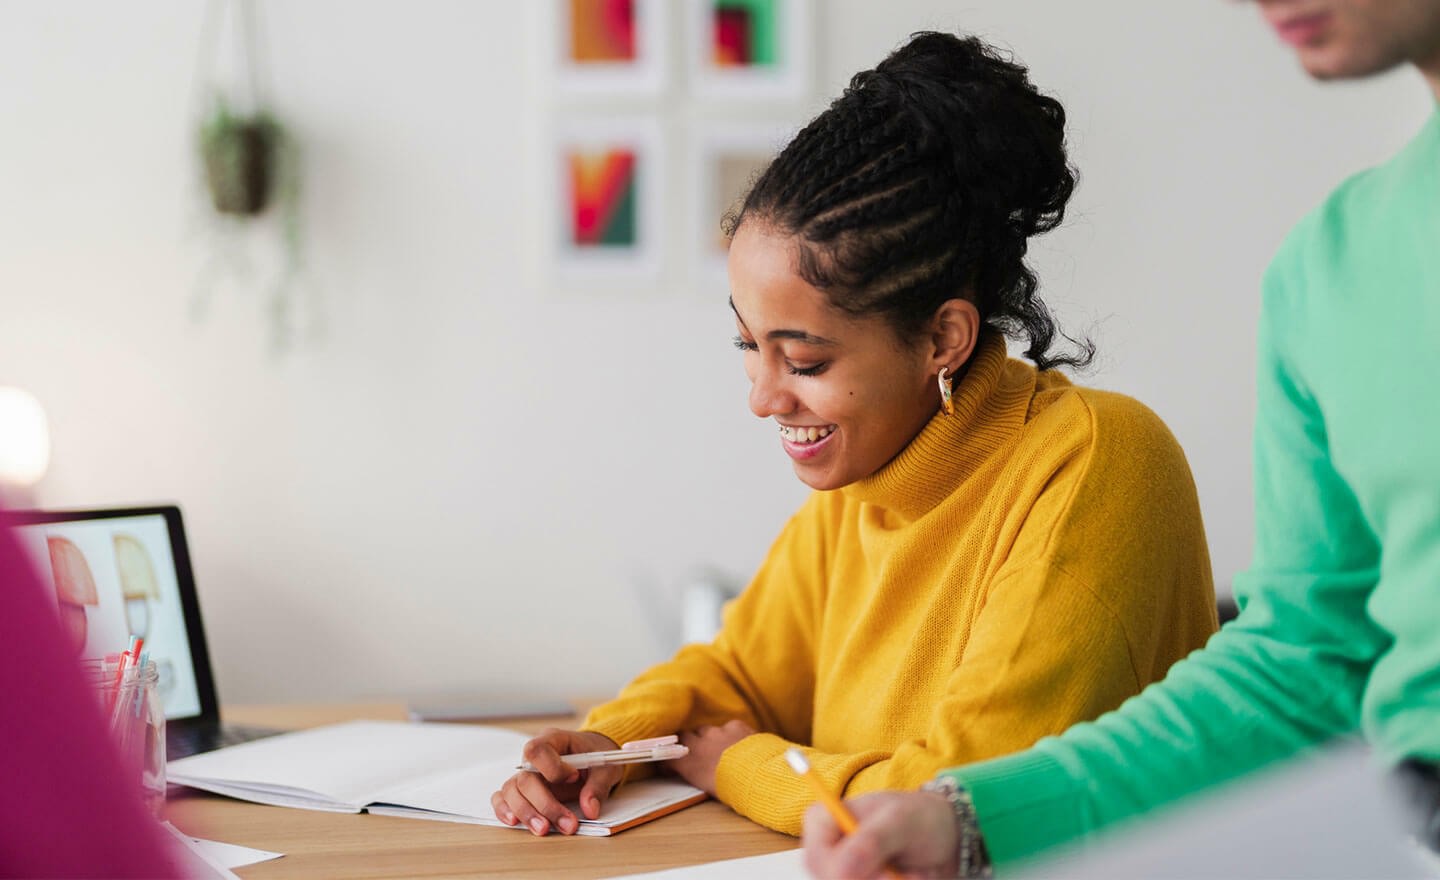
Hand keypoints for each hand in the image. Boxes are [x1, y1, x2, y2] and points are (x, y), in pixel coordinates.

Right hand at [490, 728, 619, 835]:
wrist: (593, 758)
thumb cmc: (595, 756)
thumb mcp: (605, 767)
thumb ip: (598, 786)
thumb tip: (590, 809)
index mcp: (553, 740)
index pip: (538, 750)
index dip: (552, 767)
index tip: (575, 777)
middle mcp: (533, 758)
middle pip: (525, 778)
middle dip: (545, 804)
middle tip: (568, 824)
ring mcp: (525, 774)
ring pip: (511, 791)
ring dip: (527, 813)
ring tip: (545, 829)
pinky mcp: (522, 790)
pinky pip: (502, 798)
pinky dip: (504, 810)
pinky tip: (515, 822)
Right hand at [672, 719, 755, 794]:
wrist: (758, 776)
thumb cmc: (732, 789)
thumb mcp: (706, 786)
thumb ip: (695, 772)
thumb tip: (691, 768)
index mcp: (689, 764)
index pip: (670, 752)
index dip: (673, 753)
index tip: (675, 758)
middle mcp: (699, 744)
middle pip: (685, 735)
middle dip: (690, 741)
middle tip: (699, 751)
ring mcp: (717, 732)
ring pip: (707, 729)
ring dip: (710, 737)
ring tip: (722, 748)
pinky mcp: (734, 725)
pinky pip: (728, 726)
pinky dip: (731, 733)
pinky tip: (740, 742)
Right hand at [802, 790, 958, 878]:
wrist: (949, 840)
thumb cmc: (920, 818)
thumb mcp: (901, 820)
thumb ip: (871, 840)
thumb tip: (839, 870)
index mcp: (825, 821)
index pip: (815, 858)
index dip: (840, 872)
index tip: (883, 872)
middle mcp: (829, 853)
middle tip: (903, 874)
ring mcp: (844, 874)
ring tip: (914, 874)